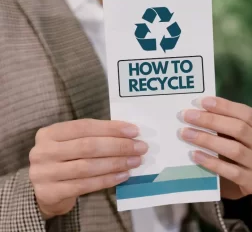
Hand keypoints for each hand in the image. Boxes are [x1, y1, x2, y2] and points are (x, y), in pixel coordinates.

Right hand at [29, 119, 147, 218]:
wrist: (43, 190)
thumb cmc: (65, 159)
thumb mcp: (71, 143)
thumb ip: (93, 136)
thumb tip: (128, 134)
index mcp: (50, 133)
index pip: (85, 126)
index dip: (111, 128)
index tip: (134, 131)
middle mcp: (44, 151)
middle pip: (88, 146)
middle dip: (118, 146)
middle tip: (140, 147)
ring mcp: (45, 173)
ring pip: (88, 166)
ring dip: (116, 163)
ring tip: (135, 161)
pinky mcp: (51, 193)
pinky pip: (85, 185)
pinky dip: (107, 179)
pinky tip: (123, 175)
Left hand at [180, 97, 251, 199]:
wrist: (239, 187)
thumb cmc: (233, 153)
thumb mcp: (233, 135)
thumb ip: (222, 122)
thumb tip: (196, 107)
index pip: (247, 113)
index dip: (224, 106)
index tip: (201, 102)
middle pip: (240, 129)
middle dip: (210, 120)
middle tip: (187, 116)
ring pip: (234, 149)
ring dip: (206, 139)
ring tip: (186, 133)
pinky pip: (230, 171)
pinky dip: (211, 162)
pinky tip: (194, 154)